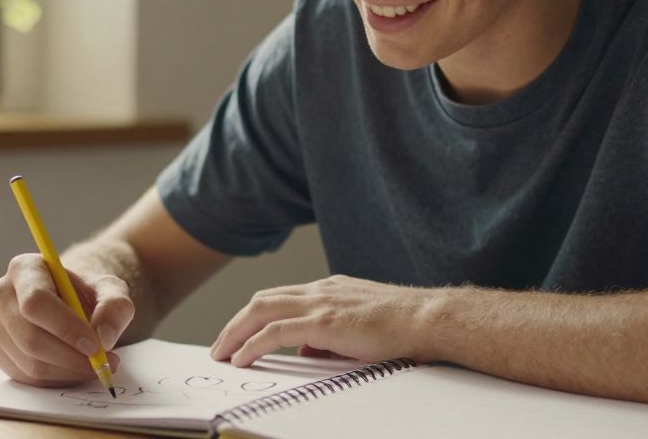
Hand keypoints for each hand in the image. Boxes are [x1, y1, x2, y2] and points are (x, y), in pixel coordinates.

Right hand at [0, 253, 134, 386]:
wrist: (70, 305)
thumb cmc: (86, 294)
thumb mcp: (111, 290)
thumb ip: (115, 307)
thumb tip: (104, 337)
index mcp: (24, 269)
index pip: (36, 302)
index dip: (65, 327)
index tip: (94, 345)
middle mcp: (0, 295)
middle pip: (30, 338)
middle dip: (71, 357)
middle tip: (102, 363)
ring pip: (30, 363)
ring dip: (69, 371)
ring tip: (96, 365)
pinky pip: (28, 378)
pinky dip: (58, 379)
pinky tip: (76, 369)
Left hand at [210, 274, 438, 367]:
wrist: (426, 319)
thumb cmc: (403, 327)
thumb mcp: (359, 329)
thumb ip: (330, 337)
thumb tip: (306, 351)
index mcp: (329, 290)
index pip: (281, 298)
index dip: (255, 316)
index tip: (239, 335)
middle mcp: (320, 290)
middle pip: (262, 300)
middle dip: (235, 323)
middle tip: (220, 345)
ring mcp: (320, 303)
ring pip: (261, 311)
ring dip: (235, 332)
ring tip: (222, 353)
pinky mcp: (323, 321)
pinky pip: (275, 332)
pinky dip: (252, 344)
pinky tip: (242, 358)